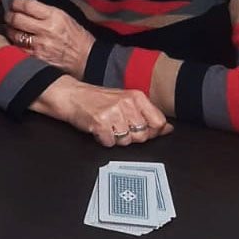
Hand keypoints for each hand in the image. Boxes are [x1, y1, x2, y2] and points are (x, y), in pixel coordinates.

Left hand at [4, 0, 95, 74]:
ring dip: (10, 30)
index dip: (17, 3)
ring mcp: (39, 45)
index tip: (14, 3)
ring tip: (11, 28)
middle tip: (9, 15)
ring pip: (14, 34)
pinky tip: (17, 41)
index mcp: (54, 16)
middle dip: (9, 15)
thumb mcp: (65, 18)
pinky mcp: (36, 57)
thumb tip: (28, 8)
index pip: (28, 5)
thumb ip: (46, 13)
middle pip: (17, 19)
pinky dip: (15, 44)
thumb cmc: (77, 38)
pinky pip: (18, 48)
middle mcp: (45, 30)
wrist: (85, 59)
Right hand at [34, 76, 171, 147]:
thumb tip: (167, 128)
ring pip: (126, 141)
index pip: (159, 121)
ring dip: (116, 139)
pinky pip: (110, 142)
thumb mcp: (125, 101)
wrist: (71, 96)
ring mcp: (114, 113)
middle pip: (143, 135)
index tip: (143, 131)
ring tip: (108, 127)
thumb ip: (146, 114)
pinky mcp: (100, 122)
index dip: (152, 132)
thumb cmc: (97, 99)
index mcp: (137, 97)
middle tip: (119, 127)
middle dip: (131, 137)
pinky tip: (99, 129)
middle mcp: (127, 103)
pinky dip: (103, 140)